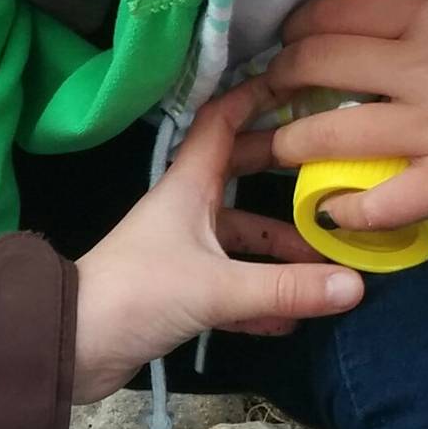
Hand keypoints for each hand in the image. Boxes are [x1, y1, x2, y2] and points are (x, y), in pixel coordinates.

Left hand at [72, 80, 363, 400]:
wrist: (71, 346)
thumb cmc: (137, 295)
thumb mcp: (218, 288)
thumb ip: (286, 287)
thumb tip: (356, 284)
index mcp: (187, 188)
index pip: (221, 124)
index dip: (255, 97)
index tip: (297, 82)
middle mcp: (185, 212)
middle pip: (241, 179)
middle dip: (284, 177)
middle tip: (334, 174)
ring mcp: (181, 253)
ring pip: (240, 241)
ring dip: (280, 254)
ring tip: (328, 269)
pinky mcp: (178, 293)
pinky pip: (231, 287)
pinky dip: (260, 299)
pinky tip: (292, 318)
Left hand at [248, 0, 427, 232]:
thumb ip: (412, 19)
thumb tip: (343, 28)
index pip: (332, 14)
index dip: (295, 30)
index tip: (288, 43)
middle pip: (316, 65)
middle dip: (277, 81)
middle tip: (270, 94)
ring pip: (327, 134)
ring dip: (287, 144)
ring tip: (279, 149)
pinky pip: (378, 203)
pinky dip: (345, 208)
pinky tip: (330, 206)